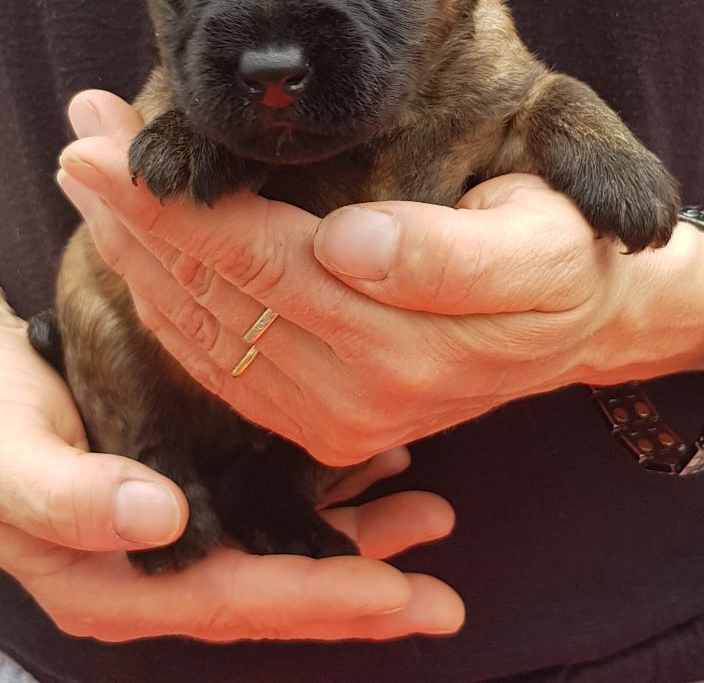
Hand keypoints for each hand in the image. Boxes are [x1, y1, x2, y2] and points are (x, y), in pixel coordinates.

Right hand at [0, 297, 461, 640]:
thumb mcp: (12, 464)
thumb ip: (73, 499)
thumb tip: (160, 518)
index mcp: (117, 587)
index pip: (234, 601)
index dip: (316, 597)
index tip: (394, 594)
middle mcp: (156, 573)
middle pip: (274, 591)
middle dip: (361, 592)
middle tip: (443, 597)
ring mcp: (177, 538)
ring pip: (280, 550)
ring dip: (357, 541)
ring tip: (427, 519)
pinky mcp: (192, 496)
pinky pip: (267, 506)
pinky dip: (322, 496)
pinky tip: (371, 473)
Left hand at [59, 91, 703, 470]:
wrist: (571, 323)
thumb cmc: (559, 257)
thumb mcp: (541, 246)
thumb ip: (448, 255)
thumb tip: (346, 245)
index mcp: (410, 348)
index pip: (262, 263)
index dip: (177, 205)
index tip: (106, 145)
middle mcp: (359, 398)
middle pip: (213, 296)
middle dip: (132, 216)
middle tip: (77, 142)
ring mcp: (334, 419)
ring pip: (202, 332)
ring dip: (134, 255)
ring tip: (89, 181)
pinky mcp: (320, 424)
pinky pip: (220, 364)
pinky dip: (166, 304)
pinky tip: (134, 253)